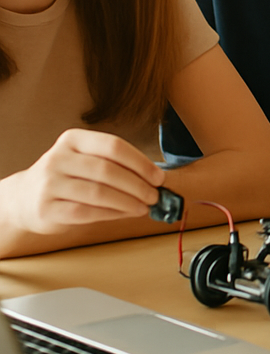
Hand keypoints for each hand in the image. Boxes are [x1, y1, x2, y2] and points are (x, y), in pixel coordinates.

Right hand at [0, 129, 161, 234]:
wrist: (26, 198)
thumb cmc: (69, 178)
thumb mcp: (87, 161)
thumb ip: (116, 165)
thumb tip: (155, 180)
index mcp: (74, 139)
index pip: (114, 146)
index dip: (141, 162)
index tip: (158, 177)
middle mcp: (59, 158)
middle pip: (108, 170)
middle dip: (138, 185)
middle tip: (154, 196)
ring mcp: (50, 183)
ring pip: (98, 193)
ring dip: (128, 202)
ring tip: (144, 207)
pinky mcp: (46, 208)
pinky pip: (86, 212)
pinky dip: (111, 214)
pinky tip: (125, 213)